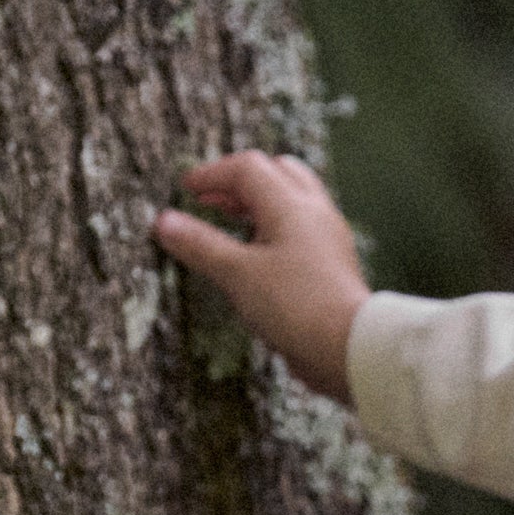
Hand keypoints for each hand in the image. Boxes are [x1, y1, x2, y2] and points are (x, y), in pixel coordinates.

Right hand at [150, 153, 369, 400]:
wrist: (349, 346)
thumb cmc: (296, 307)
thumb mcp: (237, 274)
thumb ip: (200, 244)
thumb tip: (164, 221)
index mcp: (291, 204)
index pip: (248, 168)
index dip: (212, 174)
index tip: (186, 188)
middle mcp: (315, 211)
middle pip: (277, 173)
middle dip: (239, 181)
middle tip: (210, 199)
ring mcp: (328, 235)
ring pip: (293, 199)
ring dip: (259, 202)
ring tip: (230, 221)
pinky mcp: (333, 261)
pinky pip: (303, 227)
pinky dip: (275, 225)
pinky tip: (258, 252)